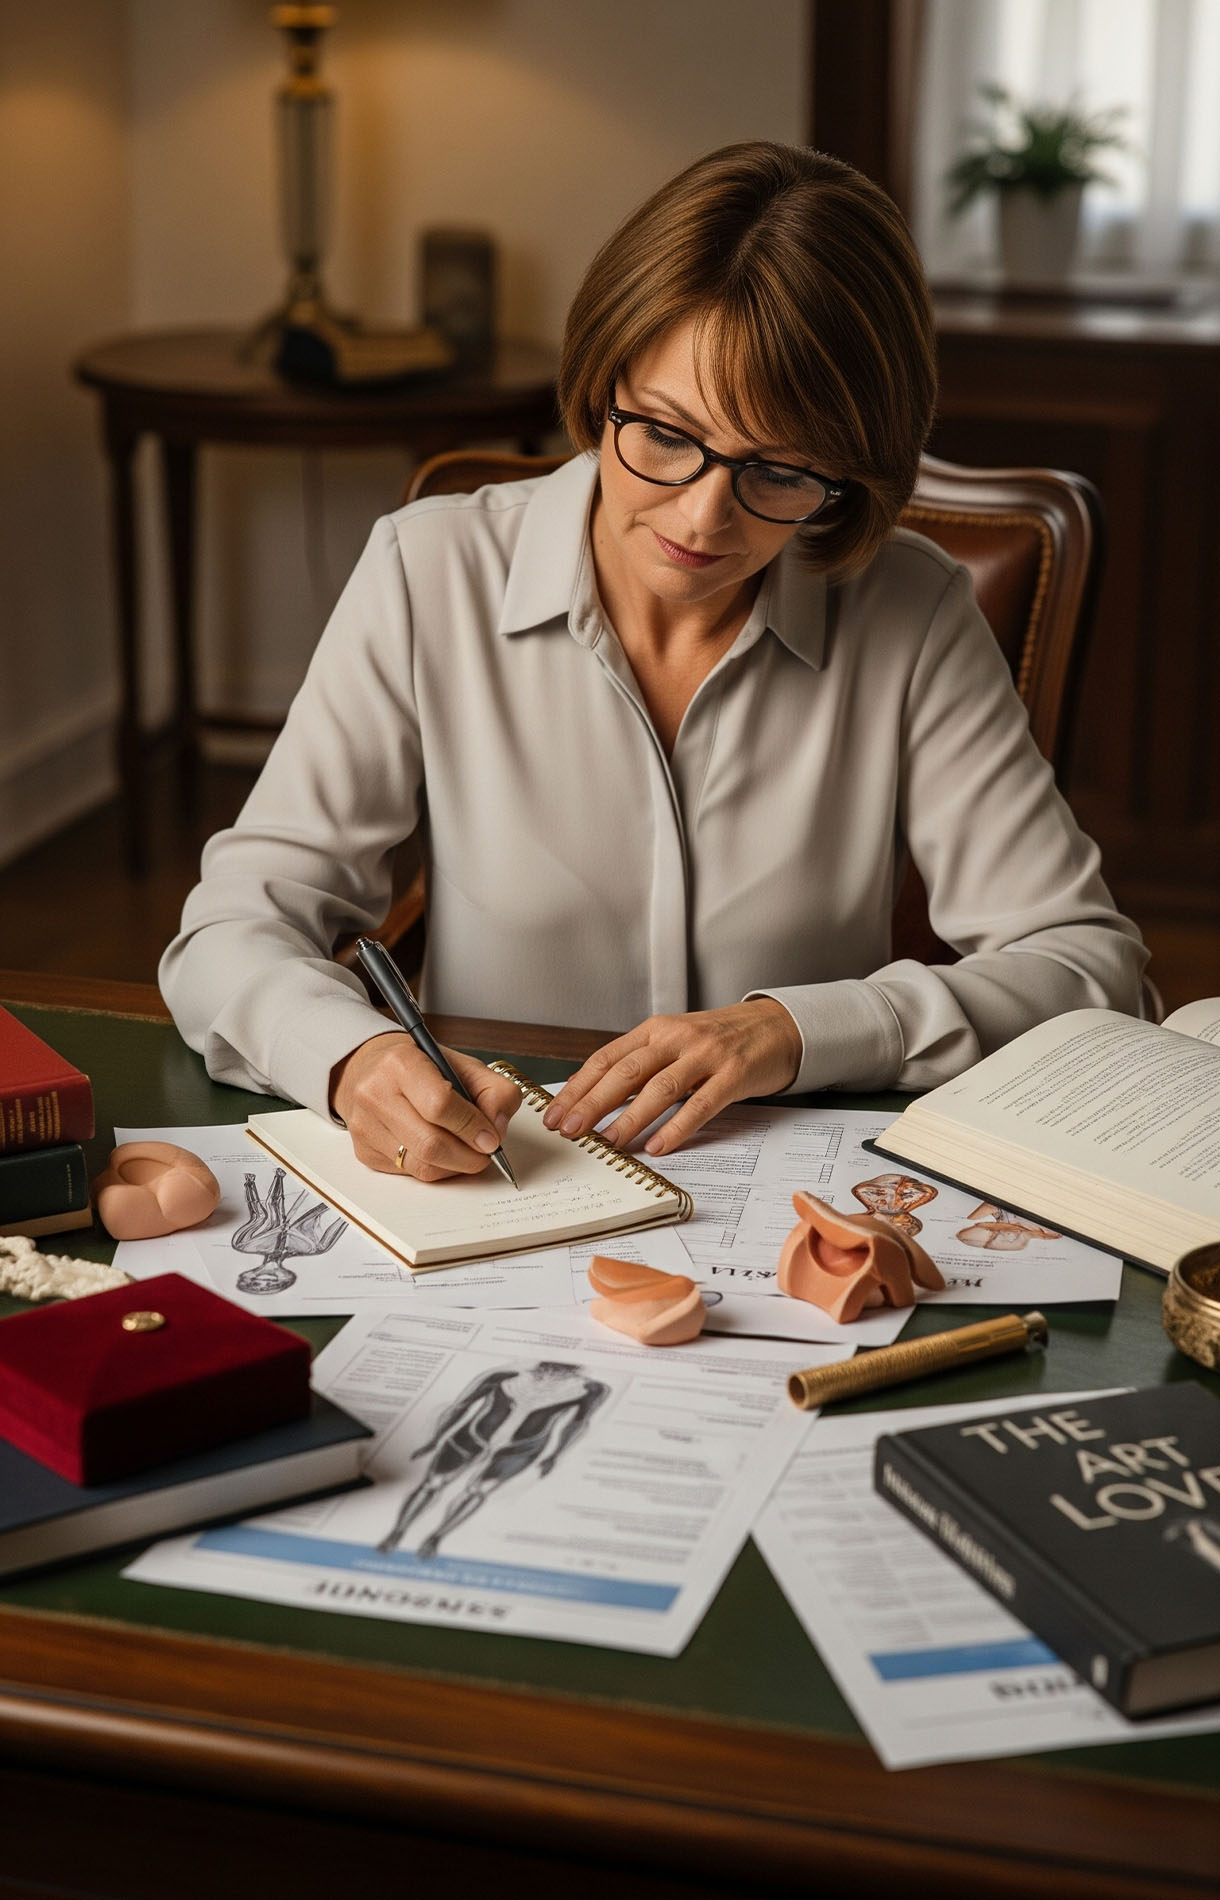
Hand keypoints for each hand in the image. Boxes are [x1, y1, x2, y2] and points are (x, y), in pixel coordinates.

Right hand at [329, 1032, 521, 1180]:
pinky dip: (435, 1168)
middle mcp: (375, 1093)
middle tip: (485, 1152)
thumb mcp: (464, 1065)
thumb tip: (497, 1129)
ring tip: (466, 1152)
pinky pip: (409, 1173)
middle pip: (430, 1144)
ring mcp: (364, 1125)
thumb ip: (494, 1091)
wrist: (372, 1069)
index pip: (439, 1105)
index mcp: (401, 1063)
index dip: (471, 1126)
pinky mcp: (364, 1150)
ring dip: (454, 1166)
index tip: (491, 1138)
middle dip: (468, 1156)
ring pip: (421, 1166)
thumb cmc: (423, 1068)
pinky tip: (440, 1152)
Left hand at [541, 1000, 801, 1158]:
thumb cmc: (720, 1040)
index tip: (555, 1113)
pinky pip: (701, 1105)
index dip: (578, 1087)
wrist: (777, 1026)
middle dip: (593, 1103)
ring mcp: (706, 1055)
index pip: (607, 1058)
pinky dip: (677, 1127)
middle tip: (570, 1130)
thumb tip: (586, 1090)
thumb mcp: (674, 1041)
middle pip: (626, 1073)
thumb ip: (637, 1063)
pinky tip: (658, 1146)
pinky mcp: (734, 1074)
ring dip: (629, 1119)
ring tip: (608, 1143)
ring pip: (660, 1088)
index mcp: (656, 1030)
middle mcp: (677, 1038)